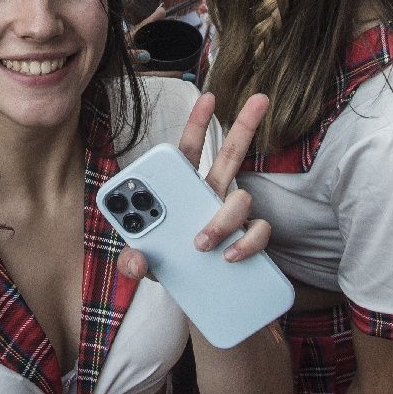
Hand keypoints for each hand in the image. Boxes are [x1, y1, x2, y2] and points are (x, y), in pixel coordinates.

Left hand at [117, 92, 273, 280]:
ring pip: (241, 197)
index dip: (198, 122)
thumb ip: (132, 262)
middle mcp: (210, 196)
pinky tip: (231, 257)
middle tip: (260, 98)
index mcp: (182, 191)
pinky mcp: (248, 240)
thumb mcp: (143, 264)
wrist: (193, 296)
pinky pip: (258, 230)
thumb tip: (136, 262)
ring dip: (222, 219)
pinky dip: (245, 243)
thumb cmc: (165, 268)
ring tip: (202, 243)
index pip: (189, 150)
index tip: (208, 96)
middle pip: (231, 155)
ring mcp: (232, 217)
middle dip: (246, 125)